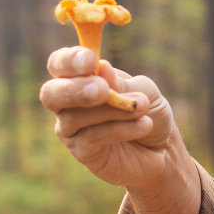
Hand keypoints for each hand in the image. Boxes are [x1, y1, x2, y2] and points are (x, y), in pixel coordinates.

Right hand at [40, 45, 178, 190]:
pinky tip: (145, 125)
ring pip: (75, 117)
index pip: (59, 64)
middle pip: (50, 94)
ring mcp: (71, 130)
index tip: (91, 60)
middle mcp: (67, 103)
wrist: (163, 147)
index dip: (69, 61)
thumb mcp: (142, 90)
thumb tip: (101, 68)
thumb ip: (121, 82)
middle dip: (74, 89)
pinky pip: (92, 138)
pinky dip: (121, 129)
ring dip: (112, 110)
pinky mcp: (82, 153)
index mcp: (78, 77)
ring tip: (143, 107)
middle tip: (102, 89)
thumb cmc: (148, 111)